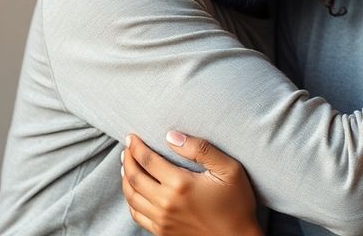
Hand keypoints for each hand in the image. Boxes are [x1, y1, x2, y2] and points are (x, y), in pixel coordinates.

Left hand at [121, 132, 261, 235]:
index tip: (131, 137)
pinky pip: (137, 215)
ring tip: (126, 166)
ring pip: (131, 197)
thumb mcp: (229, 169)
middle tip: (127, 148)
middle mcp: (166, 203)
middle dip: (127, 159)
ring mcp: (162, 220)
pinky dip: (130, 201)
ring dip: (125, 179)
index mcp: (181, 184)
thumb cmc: (236, 204)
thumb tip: (172, 136)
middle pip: (134, 177)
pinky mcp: (162, 232)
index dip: (136, 146)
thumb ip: (201, 149)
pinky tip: (134, 192)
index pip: (148, 160)